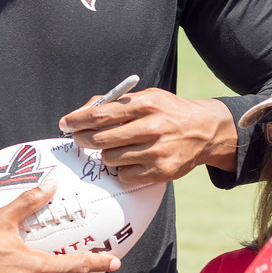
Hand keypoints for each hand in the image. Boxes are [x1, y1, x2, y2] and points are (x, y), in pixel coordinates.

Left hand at [59, 88, 236, 182]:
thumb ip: (115, 102)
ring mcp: (156, 151)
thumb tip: (82, 113)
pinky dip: (122, 169)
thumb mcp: (147, 97)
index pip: (100, 114)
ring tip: (114, 148)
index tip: (65, 124)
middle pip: (101, 139)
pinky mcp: (161, 171)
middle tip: (80, 138)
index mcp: (145, 104)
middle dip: (84, 139)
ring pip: (110, 158)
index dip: (77, 120)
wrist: (205, 131)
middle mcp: (151, 127)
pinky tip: (130, 160)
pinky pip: (125, 175)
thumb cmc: (168, 112)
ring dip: (105, 154)